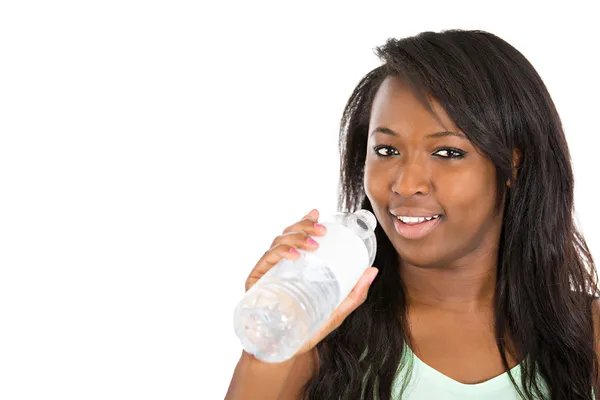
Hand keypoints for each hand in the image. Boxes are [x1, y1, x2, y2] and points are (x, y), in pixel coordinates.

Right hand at [245, 209, 378, 358]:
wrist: (282, 353)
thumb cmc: (307, 330)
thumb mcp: (336, 311)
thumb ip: (354, 294)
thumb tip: (373, 270)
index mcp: (294, 267)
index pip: (296, 237)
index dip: (304, 221)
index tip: (318, 213)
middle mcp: (278, 266)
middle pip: (286, 235)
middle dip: (303, 226)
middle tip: (321, 230)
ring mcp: (266, 273)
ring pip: (277, 243)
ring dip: (296, 238)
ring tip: (313, 244)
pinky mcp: (255, 284)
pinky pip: (266, 261)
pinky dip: (280, 253)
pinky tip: (295, 255)